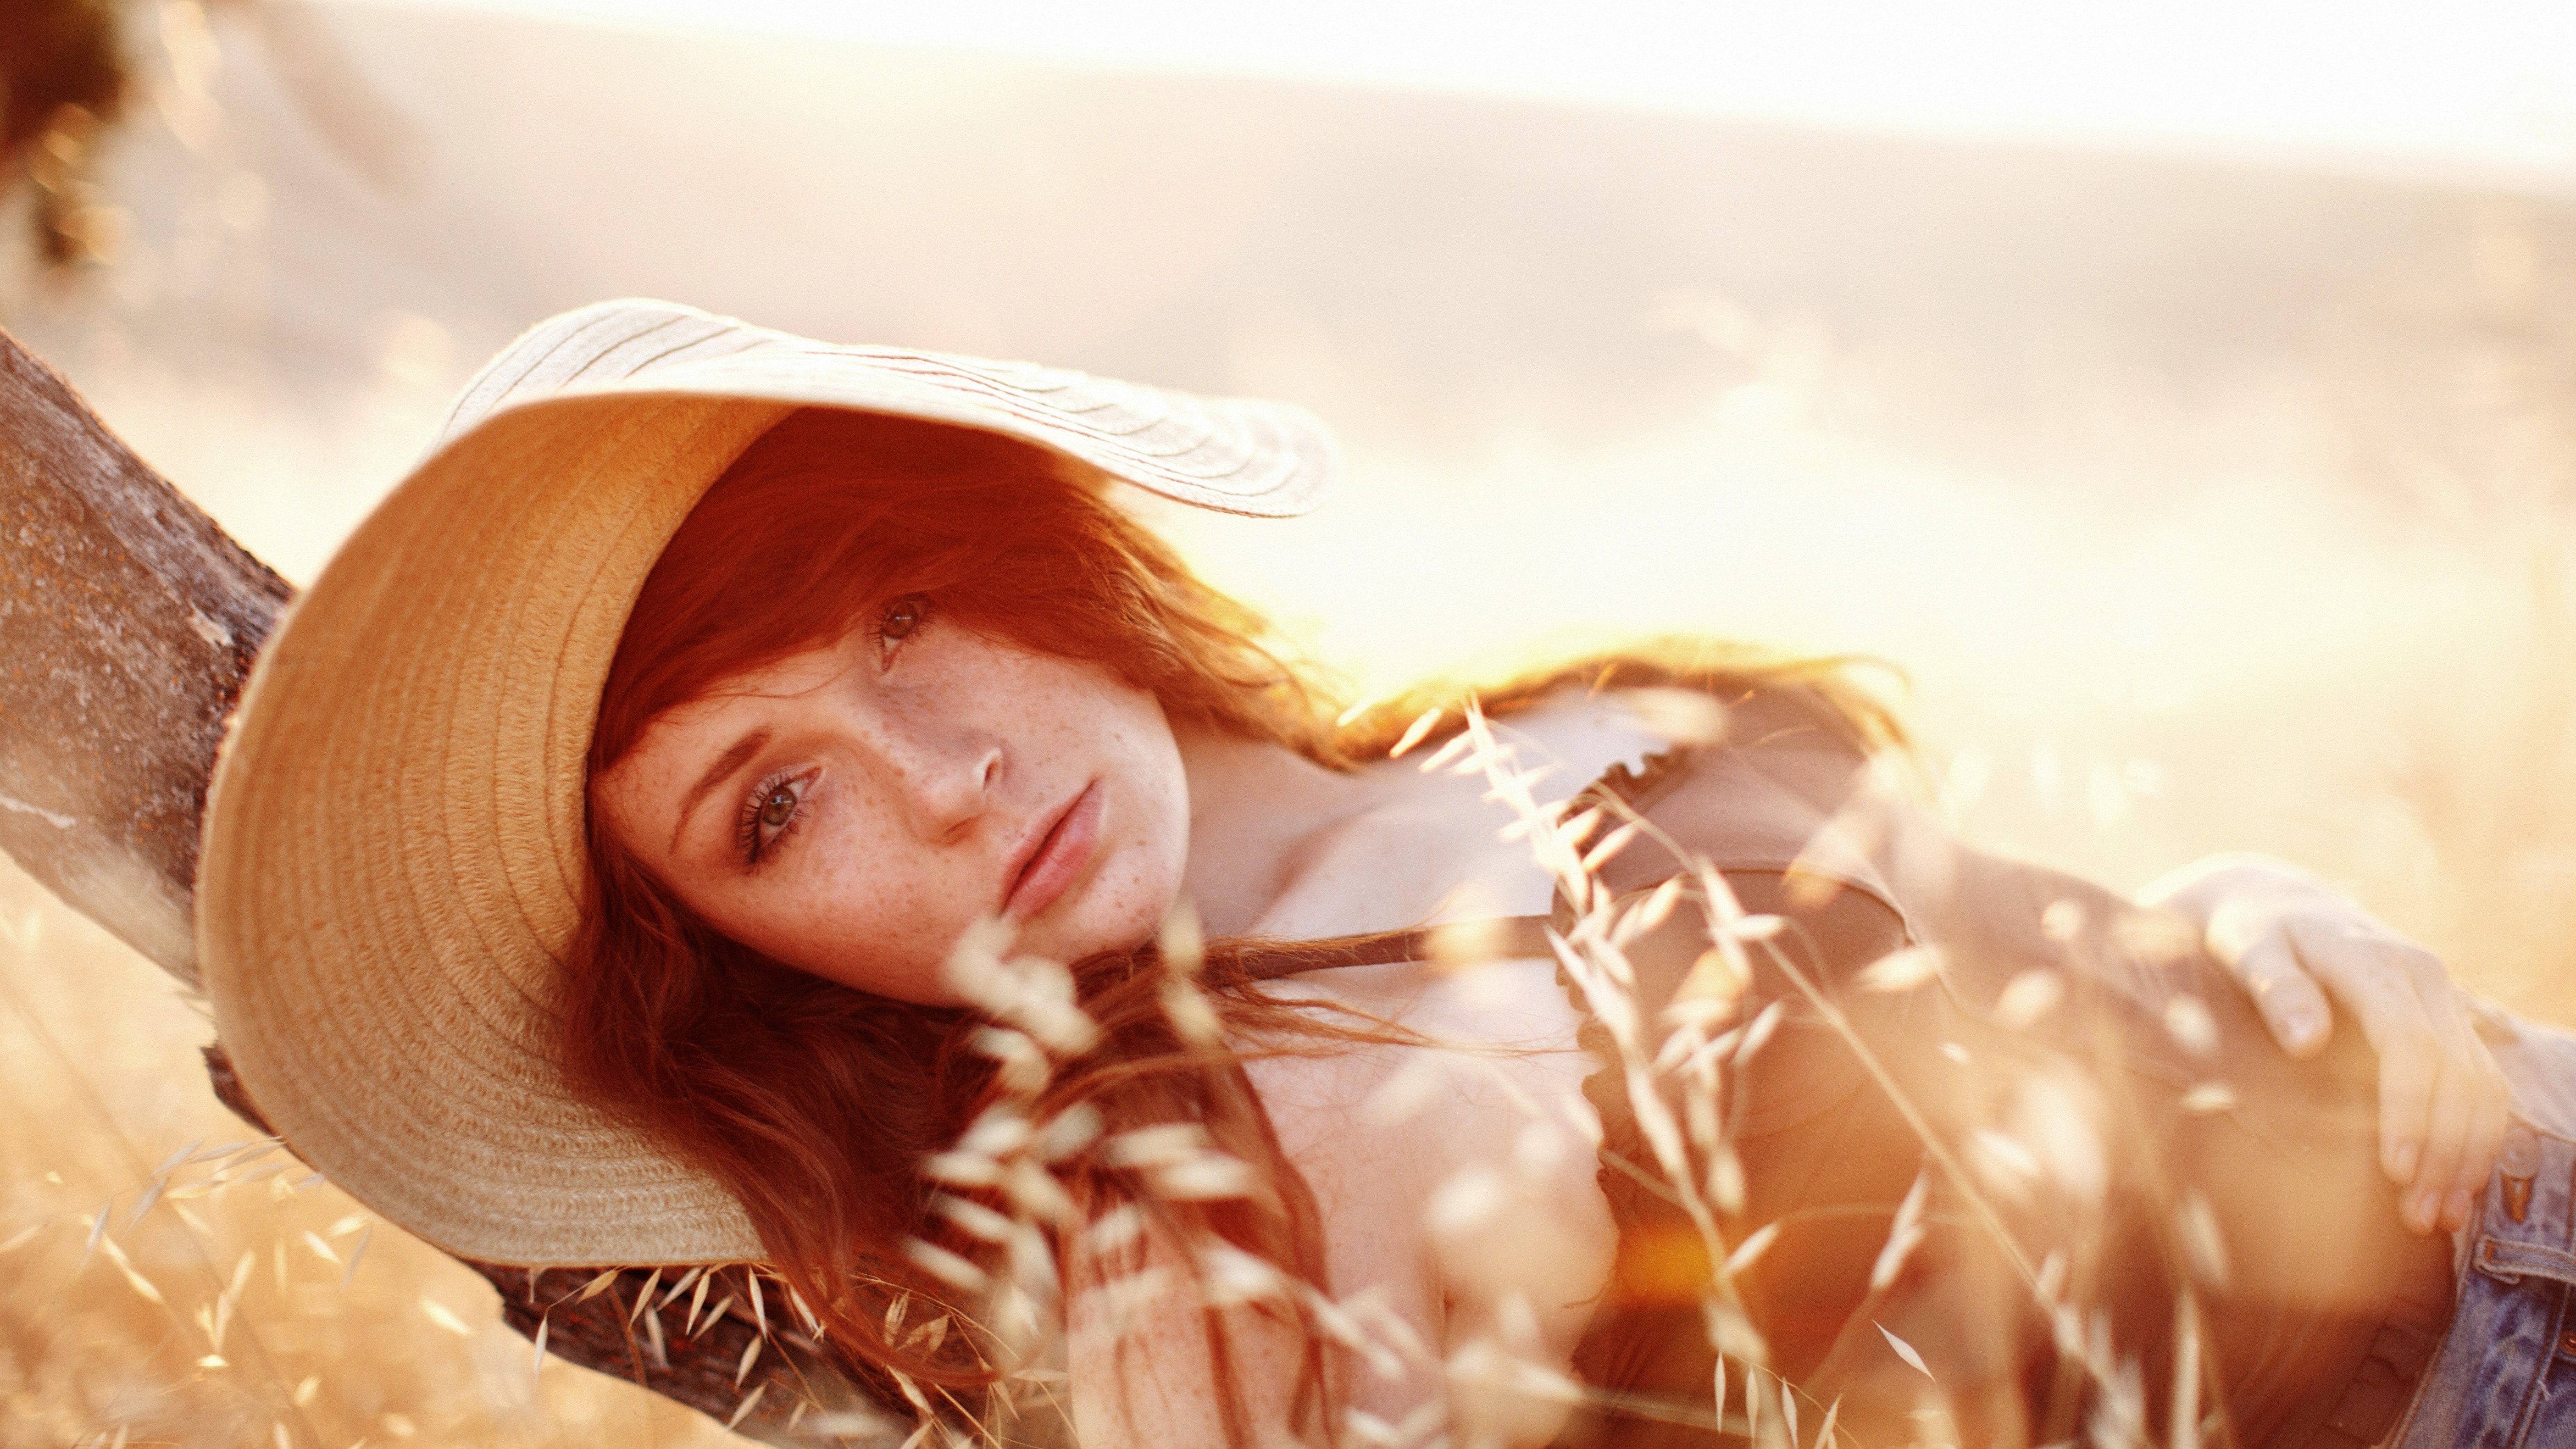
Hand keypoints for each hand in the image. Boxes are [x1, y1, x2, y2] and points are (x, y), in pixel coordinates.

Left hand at [2139, 853, 2509, 1235]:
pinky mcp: (2446, 1020)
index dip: (2408, 1110)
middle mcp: (2424, 977)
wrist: (2280, 903)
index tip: (2396, 1169)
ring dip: (2467, 1153)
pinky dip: (2477, 1135)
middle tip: (2417, 1214)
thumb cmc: (2253, 930)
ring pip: (2481, 1084)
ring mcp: (2442, 998)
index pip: (2410, 1044)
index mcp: (2375, 960)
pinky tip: (2455, 1183)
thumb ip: (2274, 986)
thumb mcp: (2247, 946)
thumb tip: (2304, 1038)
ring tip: (2436, 1215)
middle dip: (2444, 1149)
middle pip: (2456, 1074)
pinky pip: (2482, 1082)